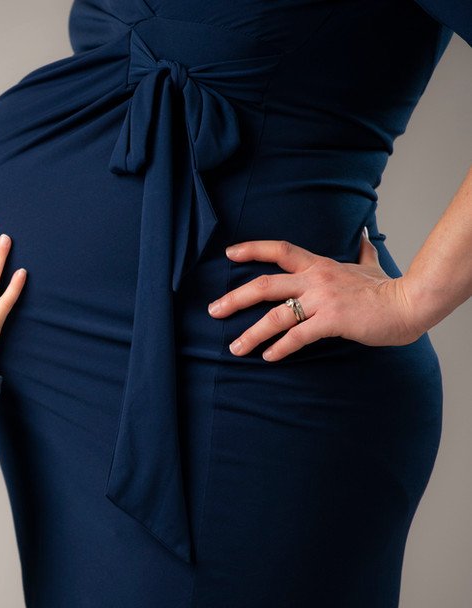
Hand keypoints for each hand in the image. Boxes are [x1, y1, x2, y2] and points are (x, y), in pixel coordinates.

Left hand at [207, 230, 424, 360]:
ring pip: (275, 315)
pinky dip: (280, 347)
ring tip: (235, 348)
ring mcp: (322, 300)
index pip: (279, 250)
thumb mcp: (371, 264)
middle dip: (234, 299)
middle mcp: (314, 279)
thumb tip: (365, 234)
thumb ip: (362, 251)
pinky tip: (269, 357)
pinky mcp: (331, 320)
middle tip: (213, 311)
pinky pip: (298, 335)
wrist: (410, 303)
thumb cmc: (388, 288)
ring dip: (251, 334)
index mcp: (318, 265)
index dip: (252, 249)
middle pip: (263, 285)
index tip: (228, 253)